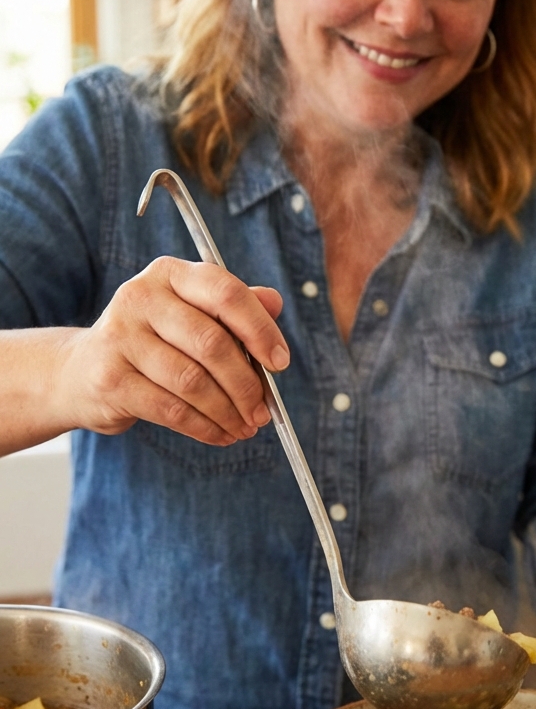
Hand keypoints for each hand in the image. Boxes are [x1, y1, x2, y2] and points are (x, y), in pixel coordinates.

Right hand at [57, 257, 288, 445]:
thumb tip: (276, 302)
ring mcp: (120, 337)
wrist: (83, 371)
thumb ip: (233, 308)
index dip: (260, 330)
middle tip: (263, 411)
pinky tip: (220, 435)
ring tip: (245, 427)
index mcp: (170, 273)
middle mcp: (140, 297)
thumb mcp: (192, 316)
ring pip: (193, 382)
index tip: (280, 363)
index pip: (225, 292)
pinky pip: (171, 409)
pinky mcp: (110, 378)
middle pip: (211, 343)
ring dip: (228, 412)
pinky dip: (204, 427)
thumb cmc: (153, 342)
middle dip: (246, 384)